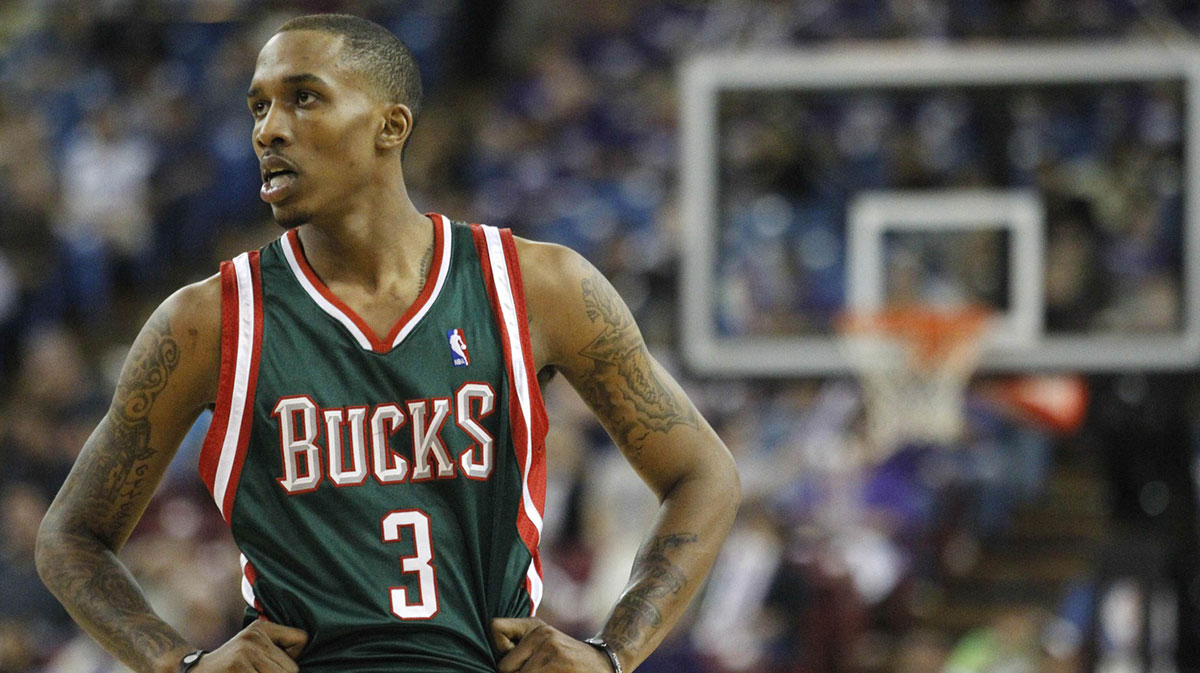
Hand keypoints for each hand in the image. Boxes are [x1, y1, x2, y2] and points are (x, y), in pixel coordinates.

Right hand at [194, 620, 307, 672]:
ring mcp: (245, 653)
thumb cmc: (231, 666)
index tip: (278, 664)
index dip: (295, 657)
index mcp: (261, 628)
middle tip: (258, 672)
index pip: (301, 639)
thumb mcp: (252, 649)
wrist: (195, 672)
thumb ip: (276, 650)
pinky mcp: (238, 668)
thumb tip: (300, 667)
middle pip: (293, 668)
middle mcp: (254, 637)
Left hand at [491, 618, 610, 672]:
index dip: (500, 649)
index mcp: (534, 626)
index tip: (514, 659)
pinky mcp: (554, 665)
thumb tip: (497, 665)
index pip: (496, 628)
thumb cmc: (568, 659)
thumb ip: (520, 647)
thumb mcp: (545, 643)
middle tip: (538, 670)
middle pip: (503, 665)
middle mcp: (540, 633)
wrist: (605, 664)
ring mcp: (549, 649)